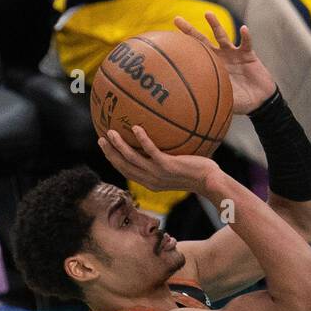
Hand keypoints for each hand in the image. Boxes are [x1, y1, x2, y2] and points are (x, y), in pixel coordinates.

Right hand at [98, 125, 220, 195]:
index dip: (114, 160)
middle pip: (124, 167)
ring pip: (132, 160)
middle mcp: (151, 180)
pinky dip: (142, 140)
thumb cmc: (196, 173)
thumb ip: (165, 158)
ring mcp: (159, 174)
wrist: (209, 181)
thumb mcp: (176, 168)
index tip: (105, 148)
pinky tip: (136, 128)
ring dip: (120, 146)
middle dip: (110, 153)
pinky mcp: (168, 167)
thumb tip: (160, 140)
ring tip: (110, 132)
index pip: (127, 172)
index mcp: (150, 182)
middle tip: (101, 139)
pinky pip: (151, 152)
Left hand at [174, 14, 276, 115]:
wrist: (261, 100)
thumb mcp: (226, 103)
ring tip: (207, 14)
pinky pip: (246, 43)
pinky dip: (246, 37)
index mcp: (212, 68)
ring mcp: (233, 54)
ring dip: (215, 25)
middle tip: (176, 19)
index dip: (183, 49)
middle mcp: (220, 57)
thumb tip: (197, 111)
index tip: (168, 42)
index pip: (194, 56)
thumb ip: (214, 102)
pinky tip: (244, 29)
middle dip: (190, 30)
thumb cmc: (243, 102)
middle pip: (202, 40)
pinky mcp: (248, 54)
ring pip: (222, 36)